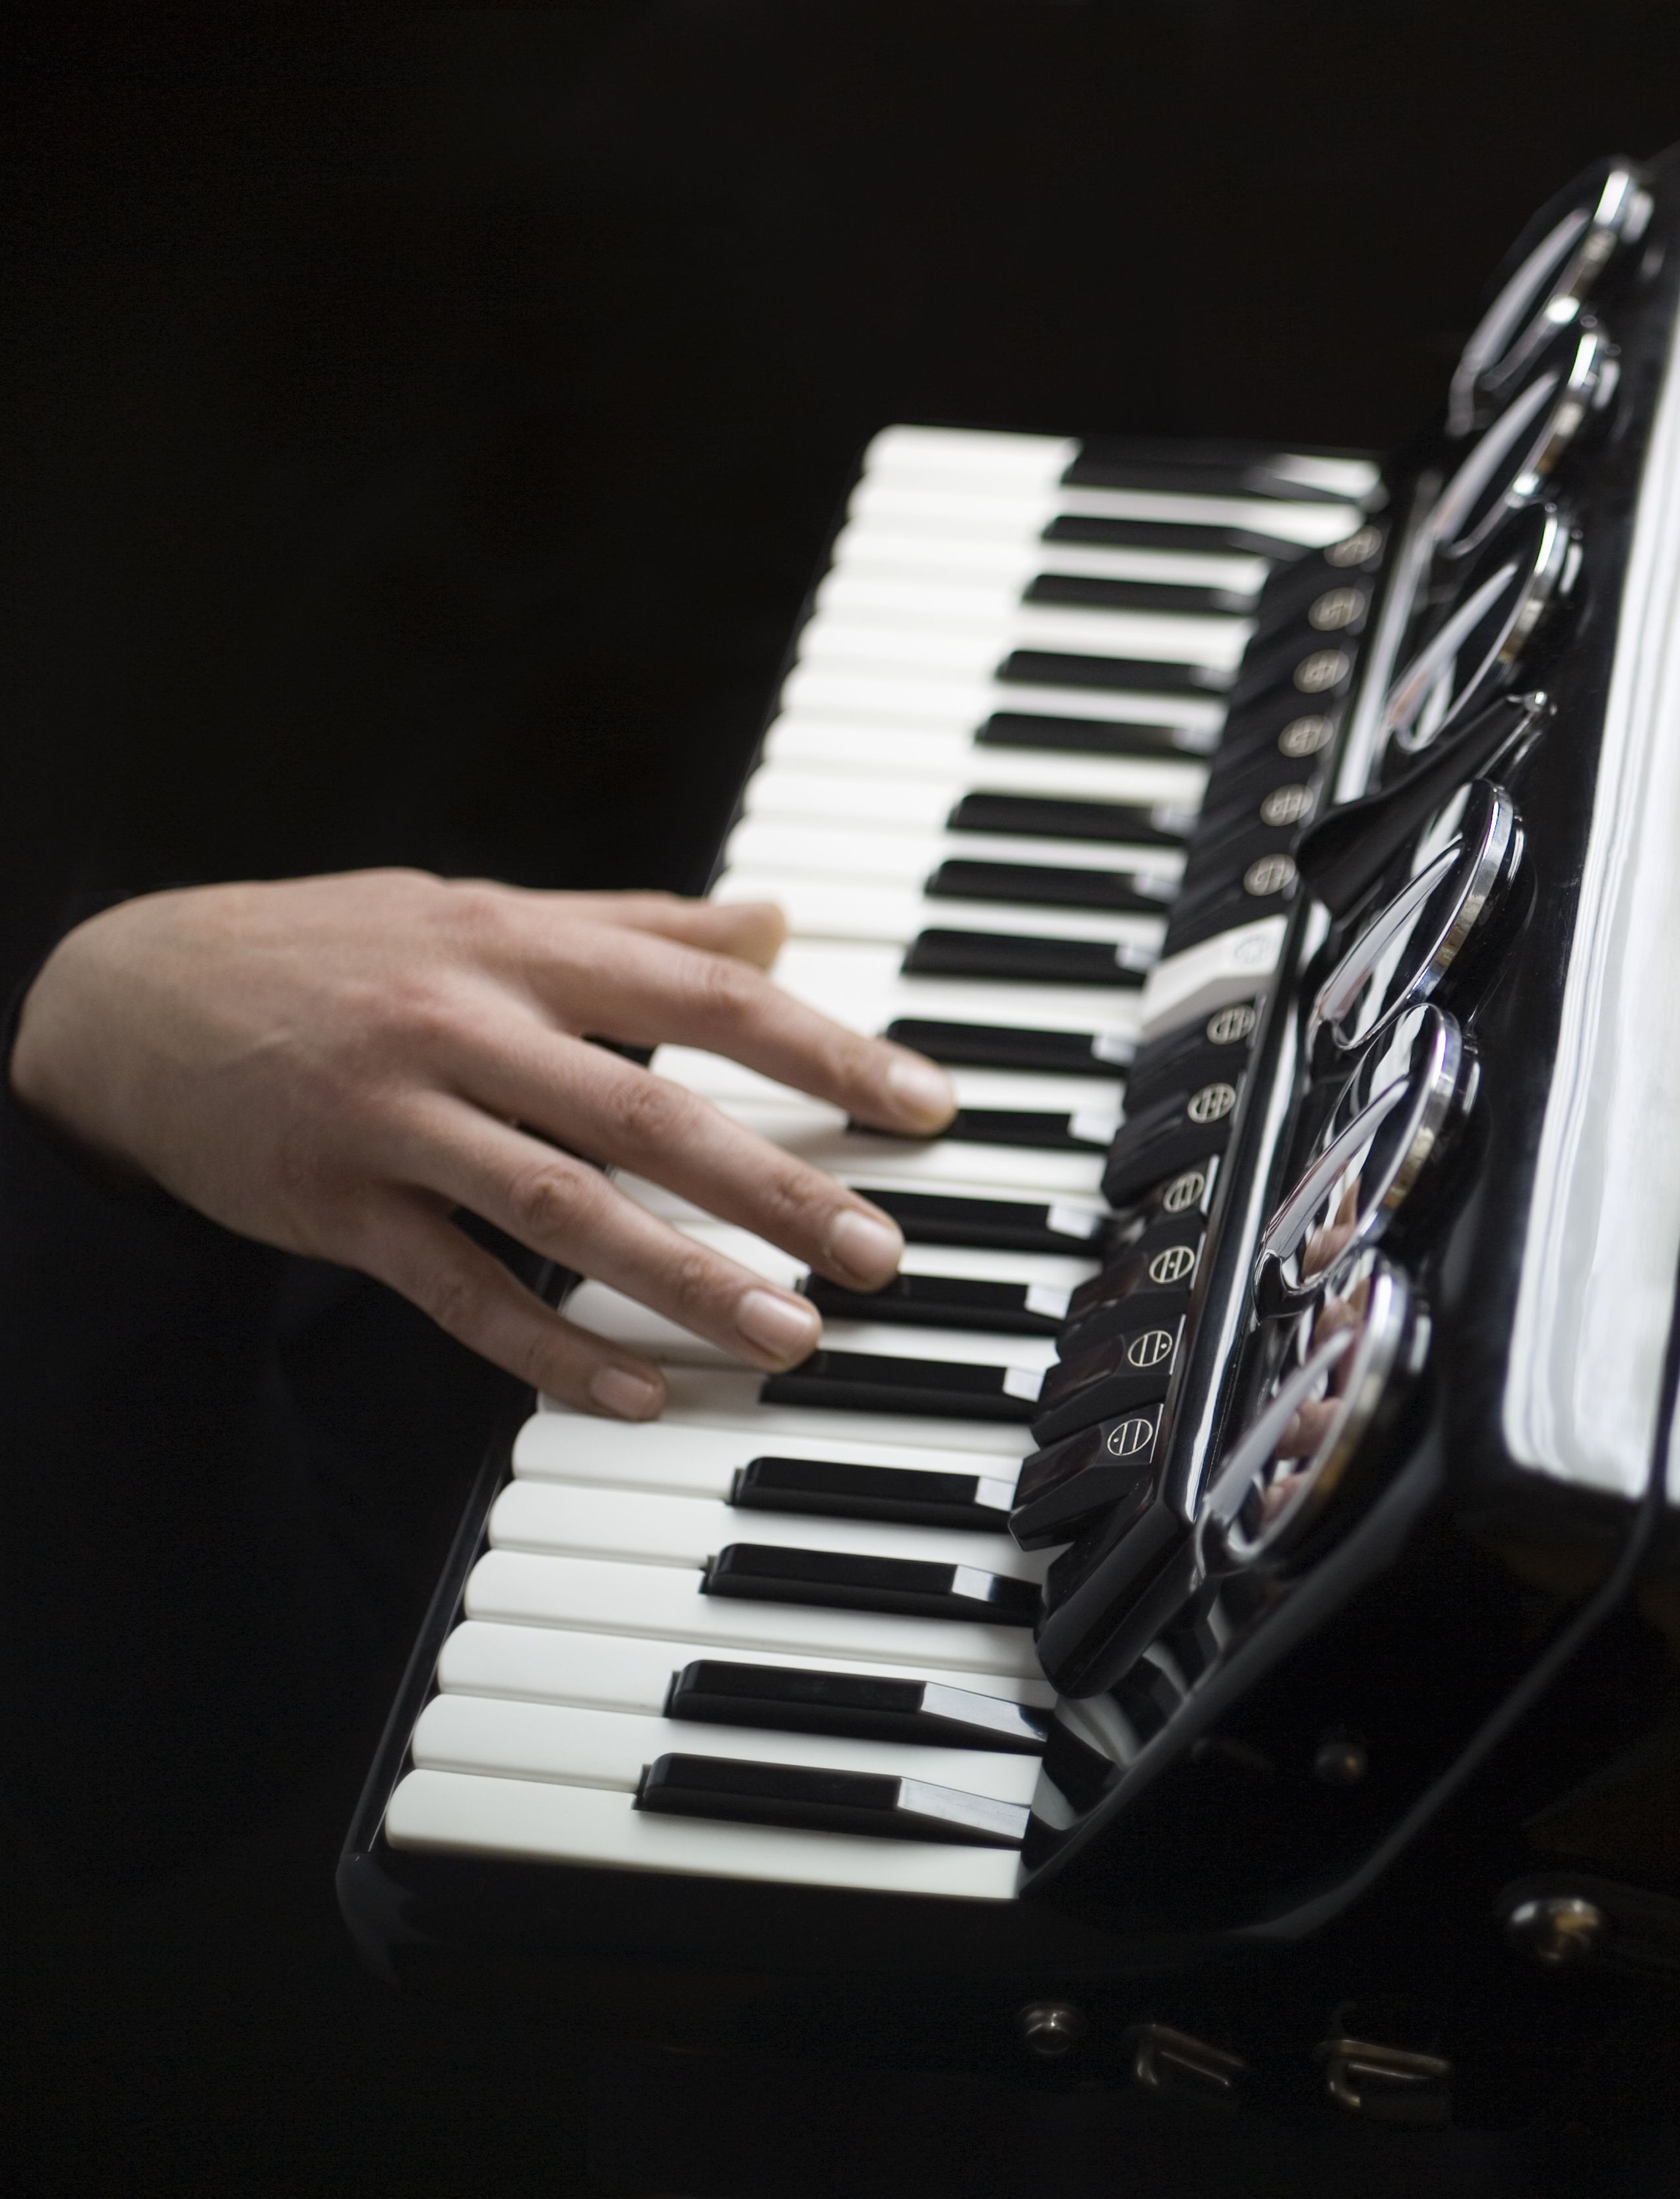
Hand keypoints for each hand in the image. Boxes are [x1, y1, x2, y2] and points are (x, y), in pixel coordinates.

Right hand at [7, 869, 957, 1419]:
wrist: (128, 997)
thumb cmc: (338, 950)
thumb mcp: (485, 911)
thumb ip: (637, 926)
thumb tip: (774, 923)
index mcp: (521, 946)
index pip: (709, 995)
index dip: (828, 1050)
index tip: (927, 1107)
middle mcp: (464, 1023)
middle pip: (650, 1110)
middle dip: (778, 1188)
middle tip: (878, 1254)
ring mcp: (395, 1118)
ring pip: (563, 1208)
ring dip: (685, 1280)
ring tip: (789, 1336)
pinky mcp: (334, 1205)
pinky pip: (458, 1290)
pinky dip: (548, 1347)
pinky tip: (636, 1393)